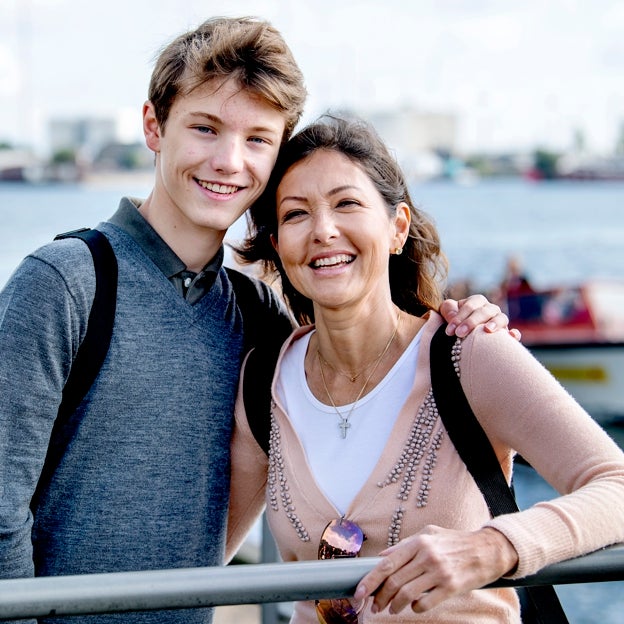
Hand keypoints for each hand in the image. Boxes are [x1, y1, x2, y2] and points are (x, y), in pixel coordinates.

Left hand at [354, 526, 517, 615]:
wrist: (486, 550)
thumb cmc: (454, 541)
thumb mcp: (429, 534)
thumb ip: (404, 545)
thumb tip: (382, 556)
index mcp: (418, 542)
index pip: (387, 564)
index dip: (370, 579)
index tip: (359, 592)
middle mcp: (426, 556)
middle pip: (394, 581)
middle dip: (380, 597)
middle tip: (374, 606)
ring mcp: (439, 572)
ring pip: (407, 594)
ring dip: (395, 605)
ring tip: (391, 609)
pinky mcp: (451, 587)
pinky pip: (425, 603)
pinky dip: (415, 608)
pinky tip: (414, 606)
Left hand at [440, 295, 520, 340]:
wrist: (461, 335)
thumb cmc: (454, 321)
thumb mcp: (447, 313)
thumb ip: (448, 310)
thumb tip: (453, 316)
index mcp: (476, 301)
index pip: (469, 306)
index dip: (459, 317)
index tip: (450, 331)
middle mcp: (490, 309)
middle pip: (484, 311)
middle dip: (471, 322)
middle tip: (459, 334)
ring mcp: (500, 321)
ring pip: (501, 318)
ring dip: (495, 323)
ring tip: (487, 330)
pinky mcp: (506, 334)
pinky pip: (514, 333)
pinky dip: (514, 334)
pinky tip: (511, 336)